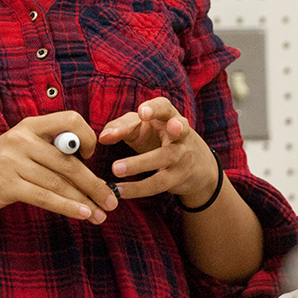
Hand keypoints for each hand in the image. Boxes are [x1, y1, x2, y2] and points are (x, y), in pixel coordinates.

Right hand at [0, 111, 118, 223]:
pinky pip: (46, 197)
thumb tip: (83, 167)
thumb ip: (45, 151)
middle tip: (112, 200)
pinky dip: (68, 208)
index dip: (87, 136)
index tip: (92, 156)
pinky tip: (83, 215)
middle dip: (95, 183)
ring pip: (60, 183)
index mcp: (27, 126)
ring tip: (102, 214)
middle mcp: (21, 139)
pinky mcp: (6, 185)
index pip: (69, 119)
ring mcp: (12, 162)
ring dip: (85, 201)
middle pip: (69, 161)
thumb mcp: (16, 149)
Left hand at [99, 96, 218, 204]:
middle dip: (164, 129)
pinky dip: (138, 188)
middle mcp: (181, 134)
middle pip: (176, 129)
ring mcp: (182, 156)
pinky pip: (158, 183)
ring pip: (164, 158)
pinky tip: (120, 191)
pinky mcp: (178, 177)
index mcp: (168, 116)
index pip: (165, 107)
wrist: (195, 166)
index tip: (142, 113)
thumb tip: (102, 137)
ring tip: (116, 169)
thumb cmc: (157, 138)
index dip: (155, 108)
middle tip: (143, 123)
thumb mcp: (141, 128)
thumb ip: (120, 128)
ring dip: (139, 164)